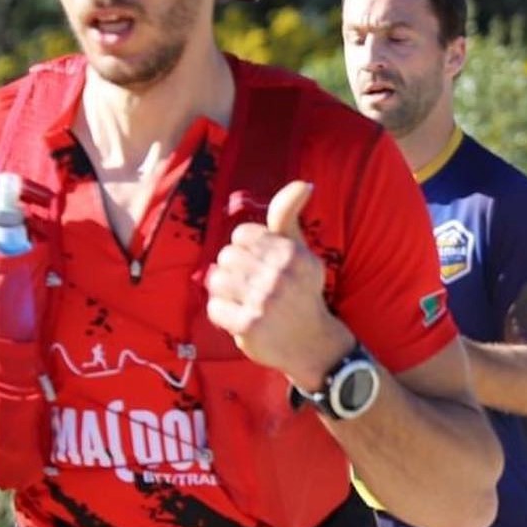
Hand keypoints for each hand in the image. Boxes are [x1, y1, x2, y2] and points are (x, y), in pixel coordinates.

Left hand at [205, 181, 352, 386]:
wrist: (313, 343)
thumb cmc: (301, 291)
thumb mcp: (301, 252)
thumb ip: (290, 217)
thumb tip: (305, 183)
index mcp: (292, 253)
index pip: (242, 234)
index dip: (248, 250)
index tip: (264, 266)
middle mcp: (280, 275)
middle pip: (225, 256)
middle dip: (235, 271)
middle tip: (253, 287)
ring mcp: (264, 302)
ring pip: (216, 280)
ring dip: (226, 293)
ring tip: (246, 302)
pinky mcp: (249, 326)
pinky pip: (214, 308)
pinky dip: (223, 315)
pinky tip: (242, 319)